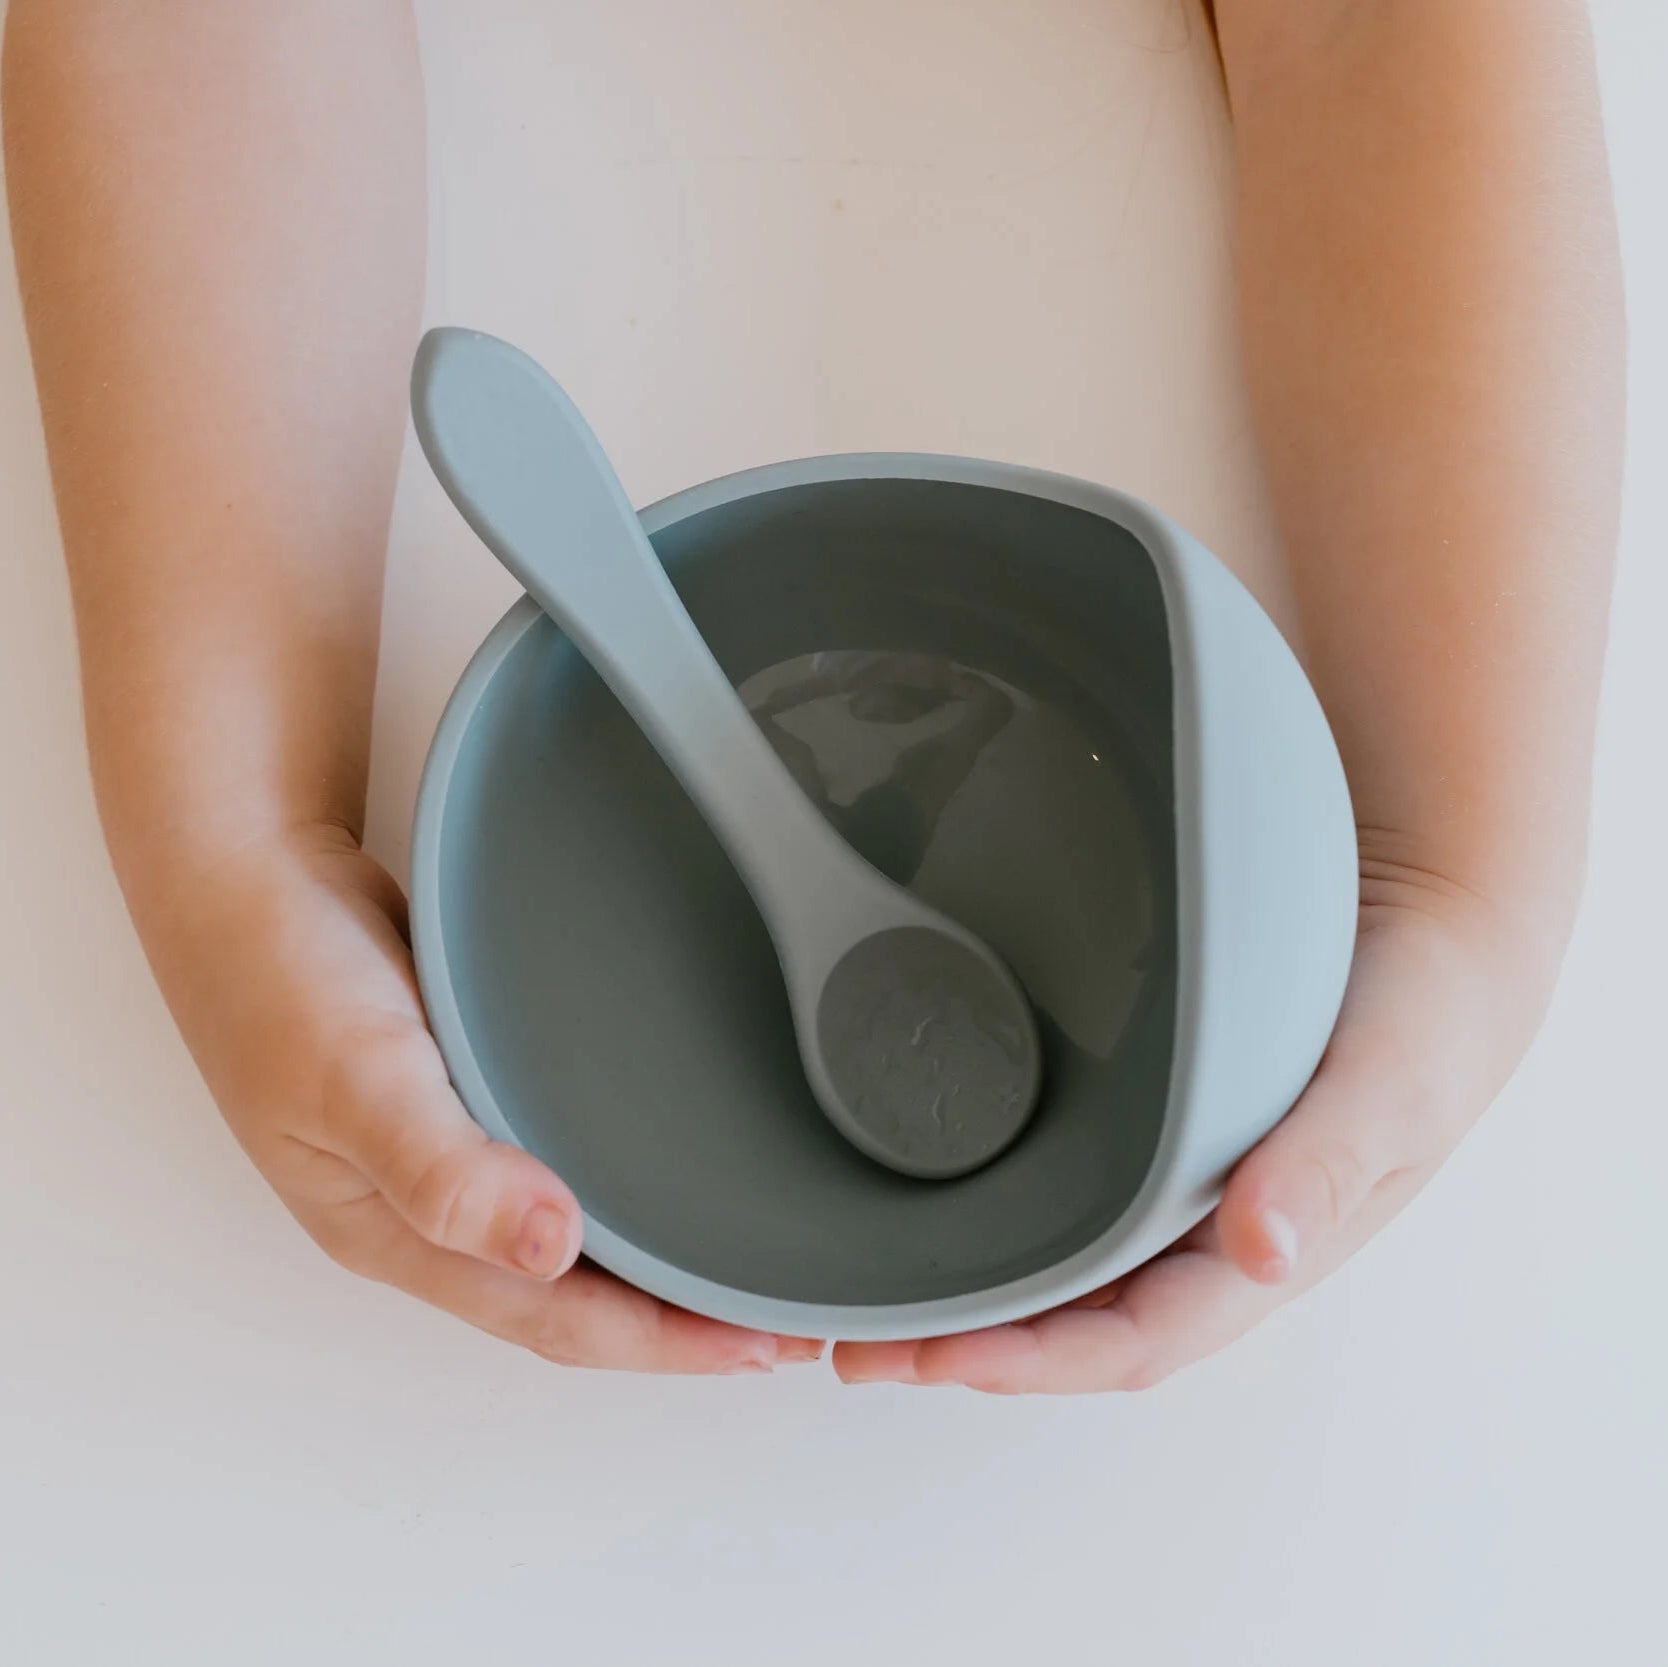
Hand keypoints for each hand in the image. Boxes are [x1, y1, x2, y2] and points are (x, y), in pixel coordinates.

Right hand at [151, 823, 820, 1373]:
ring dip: (655, 1266)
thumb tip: (550, 1246)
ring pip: (570, 1240)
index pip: (556, 1321)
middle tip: (783, 1319)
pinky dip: (620, 1189)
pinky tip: (668, 1172)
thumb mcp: (354, 1078)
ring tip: (745, 1263)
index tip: (761, 1347)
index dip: (663, 1346)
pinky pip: (559, 1167)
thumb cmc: (279, 977)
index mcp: (401, 1234)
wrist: (249, 872)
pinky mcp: (467, 1095)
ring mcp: (448, 1154)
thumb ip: (442, 1168)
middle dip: (678, 1324)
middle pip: (574, 1300)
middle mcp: (430, 1212)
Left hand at [833, 853, 1556, 1392]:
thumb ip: (1328, 1158)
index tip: (928, 1359)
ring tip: (861, 1295)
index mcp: (1259, 1251)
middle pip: (1069, 1320)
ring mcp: (1169, 1182)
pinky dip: (992, 1215)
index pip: (1131, 1339)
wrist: (1422, 923)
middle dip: (963, 1346)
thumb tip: (1260, 1247)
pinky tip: (930, 1200)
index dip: (1028, 1362)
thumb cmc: (1420, 1015)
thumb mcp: (1389, 1083)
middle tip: (850, 1344)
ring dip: (964, 1291)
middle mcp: (1202, 1232)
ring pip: (1054, 1266)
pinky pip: (1059, 1190)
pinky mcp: (1145, 1124)